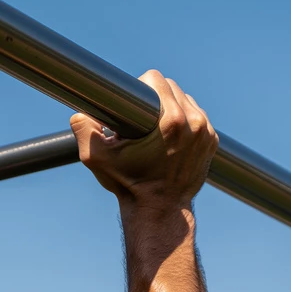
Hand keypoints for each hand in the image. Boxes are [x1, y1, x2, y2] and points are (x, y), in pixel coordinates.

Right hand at [70, 71, 217, 211]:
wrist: (159, 211)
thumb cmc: (129, 185)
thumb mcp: (99, 160)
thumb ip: (84, 132)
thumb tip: (78, 114)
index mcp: (171, 121)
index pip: (156, 80)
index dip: (140, 88)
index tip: (133, 106)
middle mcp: (194, 123)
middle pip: (173, 87)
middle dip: (155, 98)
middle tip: (142, 120)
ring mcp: (206, 133)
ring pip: (186, 100)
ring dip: (172, 107)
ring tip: (157, 127)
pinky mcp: (212, 142)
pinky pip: (198, 117)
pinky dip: (186, 121)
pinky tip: (172, 135)